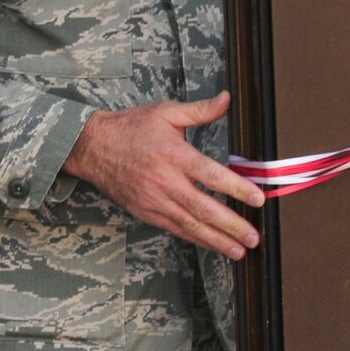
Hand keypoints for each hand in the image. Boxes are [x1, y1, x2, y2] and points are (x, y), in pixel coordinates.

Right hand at [61, 91, 262, 258]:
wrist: (91, 147)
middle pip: (203, 208)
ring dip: (216, 241)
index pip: (211, 176)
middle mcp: (165, 182)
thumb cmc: (130, 128)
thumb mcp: (166, 112)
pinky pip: (175, 229)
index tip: (258, 199)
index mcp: (174, 155)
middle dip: (231, 225)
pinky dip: (195, 240)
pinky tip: (213, 245)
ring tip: (239, 251)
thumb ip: (200, 110)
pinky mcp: (146, 212)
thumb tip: (227, 99)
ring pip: (190, 226)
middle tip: (253, 237)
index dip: (236, 188)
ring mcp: (154, 201)